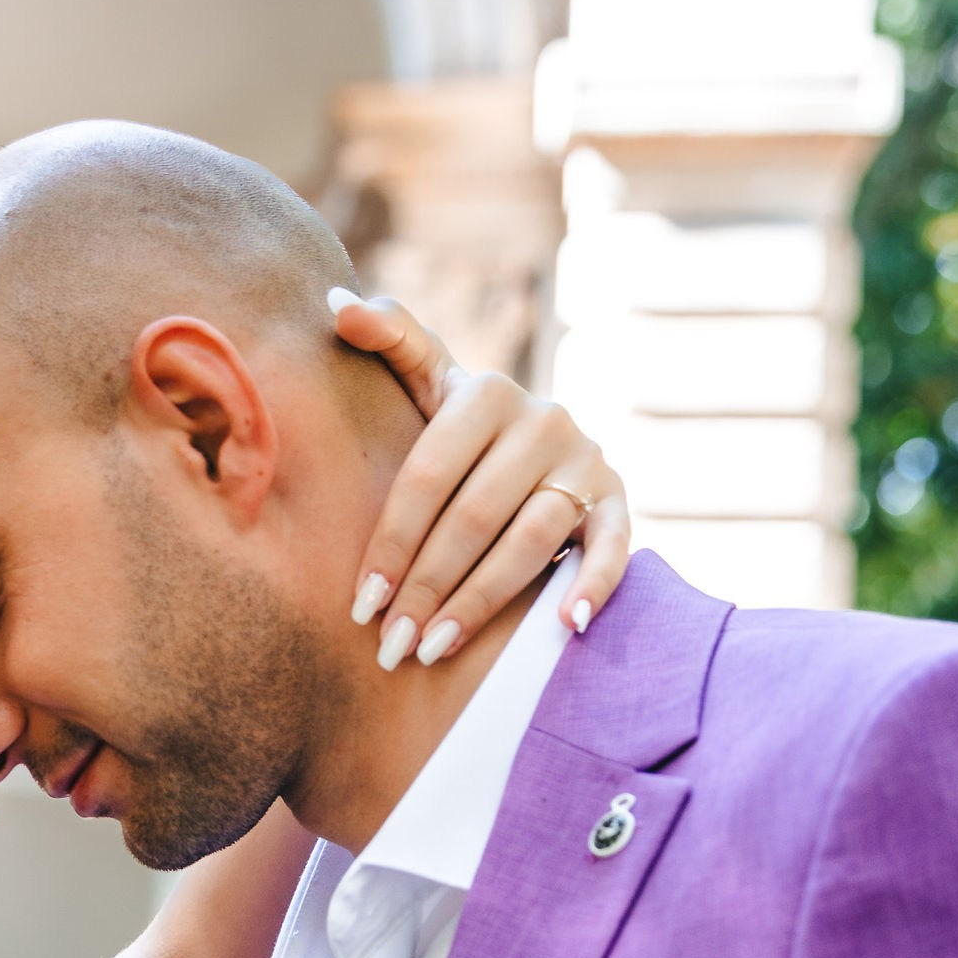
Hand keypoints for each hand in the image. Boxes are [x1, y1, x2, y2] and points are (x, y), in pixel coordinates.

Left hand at [332, 287, 632, 667]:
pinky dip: (594, 585)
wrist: (534, 445)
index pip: (428, 476)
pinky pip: (612, 546)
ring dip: (482, 602)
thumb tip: (338, 308)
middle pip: (474, 517)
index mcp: (487, 391)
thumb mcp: (427, 381)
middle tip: (392, 646)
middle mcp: (544, 419)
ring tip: (436, 649)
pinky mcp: (618, 499)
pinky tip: (567, 624)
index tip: (362, 604)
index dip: (392, 542)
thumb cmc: (460, 428)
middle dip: (427, 587)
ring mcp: (585, 460)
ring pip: (530, 540)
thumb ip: (390, 342)